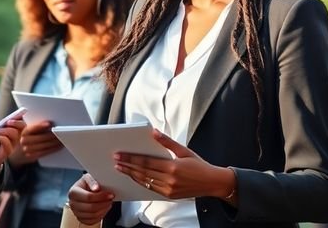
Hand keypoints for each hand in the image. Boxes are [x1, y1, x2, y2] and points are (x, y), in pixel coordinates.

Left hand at [0, 118, 25, 182]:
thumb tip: (3, 120)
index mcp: (12, 133)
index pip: (22, 123)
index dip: (20, 118)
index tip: (15, 114)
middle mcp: (14, 139)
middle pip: (22, 127)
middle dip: (15, 122)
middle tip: (7, 122)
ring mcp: (11, 146)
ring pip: (13, 133)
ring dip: (2, 130)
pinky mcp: (6, 153)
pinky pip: (5, 141)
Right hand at [8, 121, 63, 167]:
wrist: (19, 151)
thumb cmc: (29, 136)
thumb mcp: (28, 129)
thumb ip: (35, 124)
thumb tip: (47, 121)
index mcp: (24, 132)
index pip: (32, 128)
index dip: (40, 126)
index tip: (49, 123)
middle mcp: (24, 141)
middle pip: (40, 138)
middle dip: (51, 135)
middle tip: (61, 132)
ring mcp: (27, 150)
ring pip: (43, 146)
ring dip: (54, 143)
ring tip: (62, 139)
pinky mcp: (32, 156)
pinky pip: (44, 152)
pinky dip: (53, 149)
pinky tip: (59, 146)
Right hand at [67, 174, 114, 224]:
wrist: (84, 189)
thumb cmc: (86, 183)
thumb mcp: (89, 177)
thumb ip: (92, 181)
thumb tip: (96, 188)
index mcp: (73, 192)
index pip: (88, 197)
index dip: (101, 196)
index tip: (110, 194)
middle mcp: (73, 203)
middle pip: (91, 208)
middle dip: (104, 204)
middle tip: (110, 199)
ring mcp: (76, 212)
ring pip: (93, 215)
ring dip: (104, 210)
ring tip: (108, 203)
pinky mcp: (81, 219)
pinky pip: (92, 221)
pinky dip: (101, 216)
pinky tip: (104, 209)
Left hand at [114, 129, 234, 200]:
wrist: (212, 183)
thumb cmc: (199, 165)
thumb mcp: (185, 150)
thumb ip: (168, 142)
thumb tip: (154, 132)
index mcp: (173, 166)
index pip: (146, 162)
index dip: (131, 158)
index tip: (120, 155)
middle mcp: (169, 179)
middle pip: (142, 172)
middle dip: (127, 166)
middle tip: (115, 160)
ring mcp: (168, 189)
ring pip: (144, 181)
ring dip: (131, 174)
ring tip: (120, 168)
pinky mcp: (169, 196)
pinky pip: (150, 188)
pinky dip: (140, 182)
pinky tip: (133, 177)